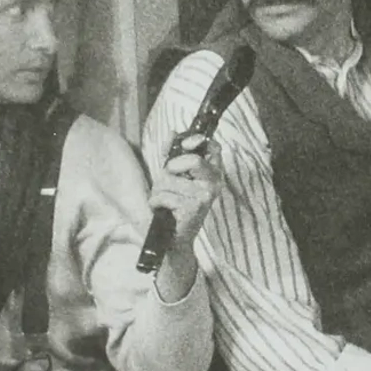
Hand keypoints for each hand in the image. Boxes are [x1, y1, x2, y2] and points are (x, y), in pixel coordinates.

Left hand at [148, 143, 223, 299]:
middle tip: (168, 181)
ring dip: (159, 190)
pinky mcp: (193, 209)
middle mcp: (213, 184)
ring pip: (170, 179)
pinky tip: (164, 211)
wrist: (174, 239)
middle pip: (192, 160)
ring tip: (166, 201)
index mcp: (212, 174)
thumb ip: (172, 153)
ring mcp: (204, 197)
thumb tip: (173, 132)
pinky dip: (156, 202)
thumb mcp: (174, 176)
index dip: (197, 141)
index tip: (184, 144)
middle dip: (170, 169)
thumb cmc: (175, 205)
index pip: (213, 148)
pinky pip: (163, 196)